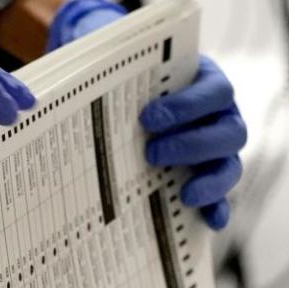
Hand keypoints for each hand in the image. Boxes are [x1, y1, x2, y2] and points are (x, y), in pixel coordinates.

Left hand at [50, 0, 245, 229]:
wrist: (132, 101)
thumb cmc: (131, 83)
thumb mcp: (119, 68)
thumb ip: (105, 65)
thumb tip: (57, 68)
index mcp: (207, 83)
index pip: (216, 91)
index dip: (188, 105)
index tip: (148, 117)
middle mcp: (222, 117)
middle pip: (231, 132)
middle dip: (192, 144)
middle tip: (151, 153)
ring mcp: (219, 151)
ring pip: (231, 166)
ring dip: (210, 181)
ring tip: (183, 194)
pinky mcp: (210, 181)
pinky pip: (223, 199)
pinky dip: (218, 210)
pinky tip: (208, 222)